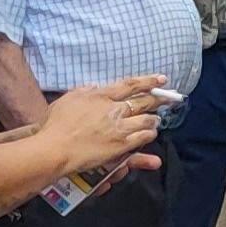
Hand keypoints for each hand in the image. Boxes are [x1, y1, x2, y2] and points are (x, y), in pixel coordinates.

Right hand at [40, 76, 168, 175]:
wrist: (54, 148)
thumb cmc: (55, 124)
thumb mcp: (67, 100)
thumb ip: (83, 91)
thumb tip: (95, 86)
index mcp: (101, 96)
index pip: (129, 85)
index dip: (148, 80)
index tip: (161, 78)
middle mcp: (114, 109)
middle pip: (144, 102)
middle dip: (159, 98)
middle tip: (170, 98)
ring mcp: (119, 127)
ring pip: (147, 120)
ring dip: (154, 119)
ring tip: (157, 119)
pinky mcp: (121, 145)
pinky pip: (143, 137)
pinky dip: (149, 134)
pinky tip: (150, 133)